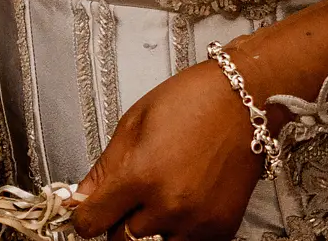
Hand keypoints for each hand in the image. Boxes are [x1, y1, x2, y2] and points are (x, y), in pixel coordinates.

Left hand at [70, 57, 265, 240]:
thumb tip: (80, 198)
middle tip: (129, 198)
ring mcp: (196, 221)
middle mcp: (169, 205)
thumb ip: (104, 168)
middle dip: (117, 222)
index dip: (84, 216)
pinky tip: (183, 203)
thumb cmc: (194, 100)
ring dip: (148, 230)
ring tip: (158, 198)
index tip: (88, 210)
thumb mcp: (135, 122)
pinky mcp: (220, 229)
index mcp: (141, 175)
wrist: (247, 100)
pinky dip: (177, 232)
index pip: (91, 223)